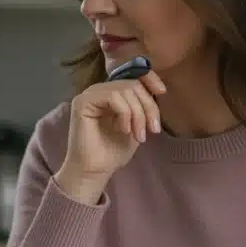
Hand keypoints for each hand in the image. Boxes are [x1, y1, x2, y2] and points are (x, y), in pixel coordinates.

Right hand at [55, 73, 166, 203]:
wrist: (95, 171)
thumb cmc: (114, 151)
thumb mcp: (137, 124)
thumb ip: (143, 106)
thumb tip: (159, 88)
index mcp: (112, 93)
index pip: (133, 75)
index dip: (150, 79)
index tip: (162, 92)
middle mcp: (100, 90)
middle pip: (133, 84)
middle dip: (148, 107)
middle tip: (153, 130)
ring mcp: (90, 94)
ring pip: (125, 90)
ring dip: (138, 114)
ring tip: (139, 135)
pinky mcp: (83, 102)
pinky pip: (113, 97)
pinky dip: (124, 113)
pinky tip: (123, 130)